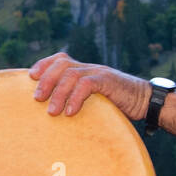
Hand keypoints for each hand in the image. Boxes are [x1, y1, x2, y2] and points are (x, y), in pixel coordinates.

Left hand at [29, 52, 149, 119]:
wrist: (145, 102)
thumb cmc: (116, 106)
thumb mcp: (92, 102)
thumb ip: (75, 101)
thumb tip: (52, 116)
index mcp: (84, 69)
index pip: (59, 58)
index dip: (43, 64)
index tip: (30, 77)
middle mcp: (89, 67)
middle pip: (61, 63)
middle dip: (46, 80)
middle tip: (36, 99)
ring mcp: (99, 72)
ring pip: (71, 74)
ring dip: (58, 93)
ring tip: (52, 112)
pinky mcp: (108, 81)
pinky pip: (87, 84)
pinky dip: (76, 98)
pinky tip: (71, 112)